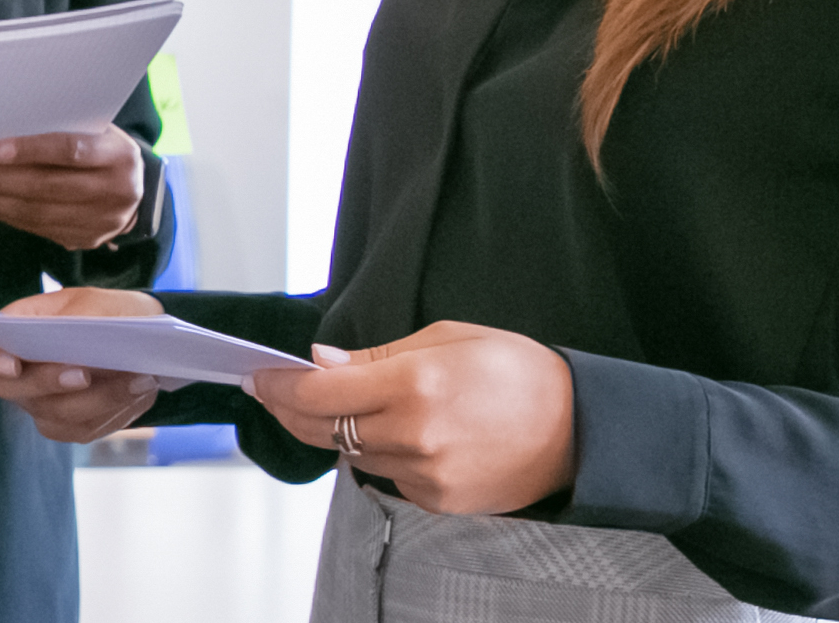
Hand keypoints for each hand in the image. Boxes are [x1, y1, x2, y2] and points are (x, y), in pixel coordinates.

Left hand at [0, 131, 143, 249]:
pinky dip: (2, 216)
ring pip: (36, 214)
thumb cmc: (102, 149)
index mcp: (119, 155)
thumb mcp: (95, 131)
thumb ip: (60, 131)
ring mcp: (99, 223)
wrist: (135, 191)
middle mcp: (115, 192)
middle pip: (47, 188)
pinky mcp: (83, 241)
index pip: (71, 151)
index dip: (31, 150)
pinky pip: (35, 229)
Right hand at [0, 287, 166, 442]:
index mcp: (13, 331)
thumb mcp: (97, 302)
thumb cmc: (110, 312)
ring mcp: (40, 404)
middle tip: (85, 373)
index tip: (13, 365)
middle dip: (51, 382)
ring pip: (54, 415)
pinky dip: (112, 411)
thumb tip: (68, 342)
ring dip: (98, 398)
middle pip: (12, 390)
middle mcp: (17, 374)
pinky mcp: (67, 426)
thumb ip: (77, 319)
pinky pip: (81, 429)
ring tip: (138, 377)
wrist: (143, 338)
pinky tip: (138, 390)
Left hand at [248, 320, 575, 515]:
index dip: (280, 386)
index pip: (320, 393)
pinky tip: (394, 433)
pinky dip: (378, 454)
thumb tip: (321, 362)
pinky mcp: (437, 501)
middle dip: (290, 410)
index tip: (259, 376)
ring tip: (334, 407)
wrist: (579, 429)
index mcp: (415, 384)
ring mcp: (426, 474)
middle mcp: (415, 435)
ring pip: (351, 455)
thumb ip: (376, 354)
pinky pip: (386, 475)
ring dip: (335, 431)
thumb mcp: (447, 337)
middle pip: (323, 429)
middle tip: (272, 392)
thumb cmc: (517, 372)